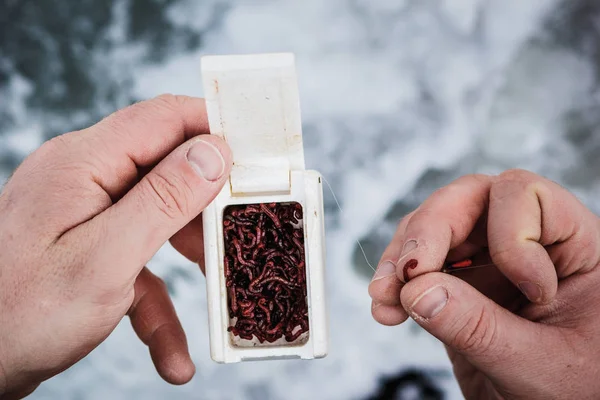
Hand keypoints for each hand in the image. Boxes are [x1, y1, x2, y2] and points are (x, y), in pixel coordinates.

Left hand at [0, 95, 231, 397]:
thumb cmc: (21, 315)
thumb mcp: (106, 258)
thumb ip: (164, 199)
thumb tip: (214, 152)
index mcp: (84, 163)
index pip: (164, 118)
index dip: (215, 126)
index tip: (260, 150)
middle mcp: (84, 177)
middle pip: (167, 166)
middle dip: (210, 201)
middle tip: (245, 228)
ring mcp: (84, 211)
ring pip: (159, 214)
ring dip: (190, 252)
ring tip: (215, 288)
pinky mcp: (87, 245)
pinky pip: (137, 261)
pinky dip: (158, 301)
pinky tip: (172, 352)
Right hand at [368, 170, 599, 398]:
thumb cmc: (579, 393)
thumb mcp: (540, 365)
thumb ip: (480, 327)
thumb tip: (416, 289)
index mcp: (574, 246)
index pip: (527, 197)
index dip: (511, 234)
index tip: (524, 292)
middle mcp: (528, 243)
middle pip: (469, 199)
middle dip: (429, 232)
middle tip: (405, 272)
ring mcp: (489, 262)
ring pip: (435, 226)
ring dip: (402, 258)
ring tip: (383, 298)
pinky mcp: (460, 285)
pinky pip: (419, 264)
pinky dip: (396, 282)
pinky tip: (386, 309)